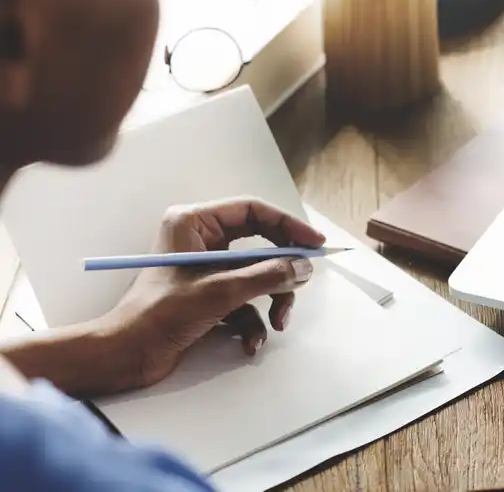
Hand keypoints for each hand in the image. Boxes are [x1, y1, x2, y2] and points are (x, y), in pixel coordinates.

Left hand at [103, 197, 325, 389]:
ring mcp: (206, 269)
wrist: (126, 356)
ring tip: (277, 323)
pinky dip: (253, 322)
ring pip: (257, 276)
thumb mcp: (220, 291)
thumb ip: (267, 276)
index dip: (288, 225)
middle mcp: (201, 241)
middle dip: (281, 271)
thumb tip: (303, 267)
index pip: (253, 211)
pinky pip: (245, 300)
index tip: (314, 244)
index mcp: (194, 223)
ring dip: (271, 301)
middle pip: (260, 245)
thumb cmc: (159, 315)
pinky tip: (251, 342)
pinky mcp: (208, 295)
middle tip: (301, 282)